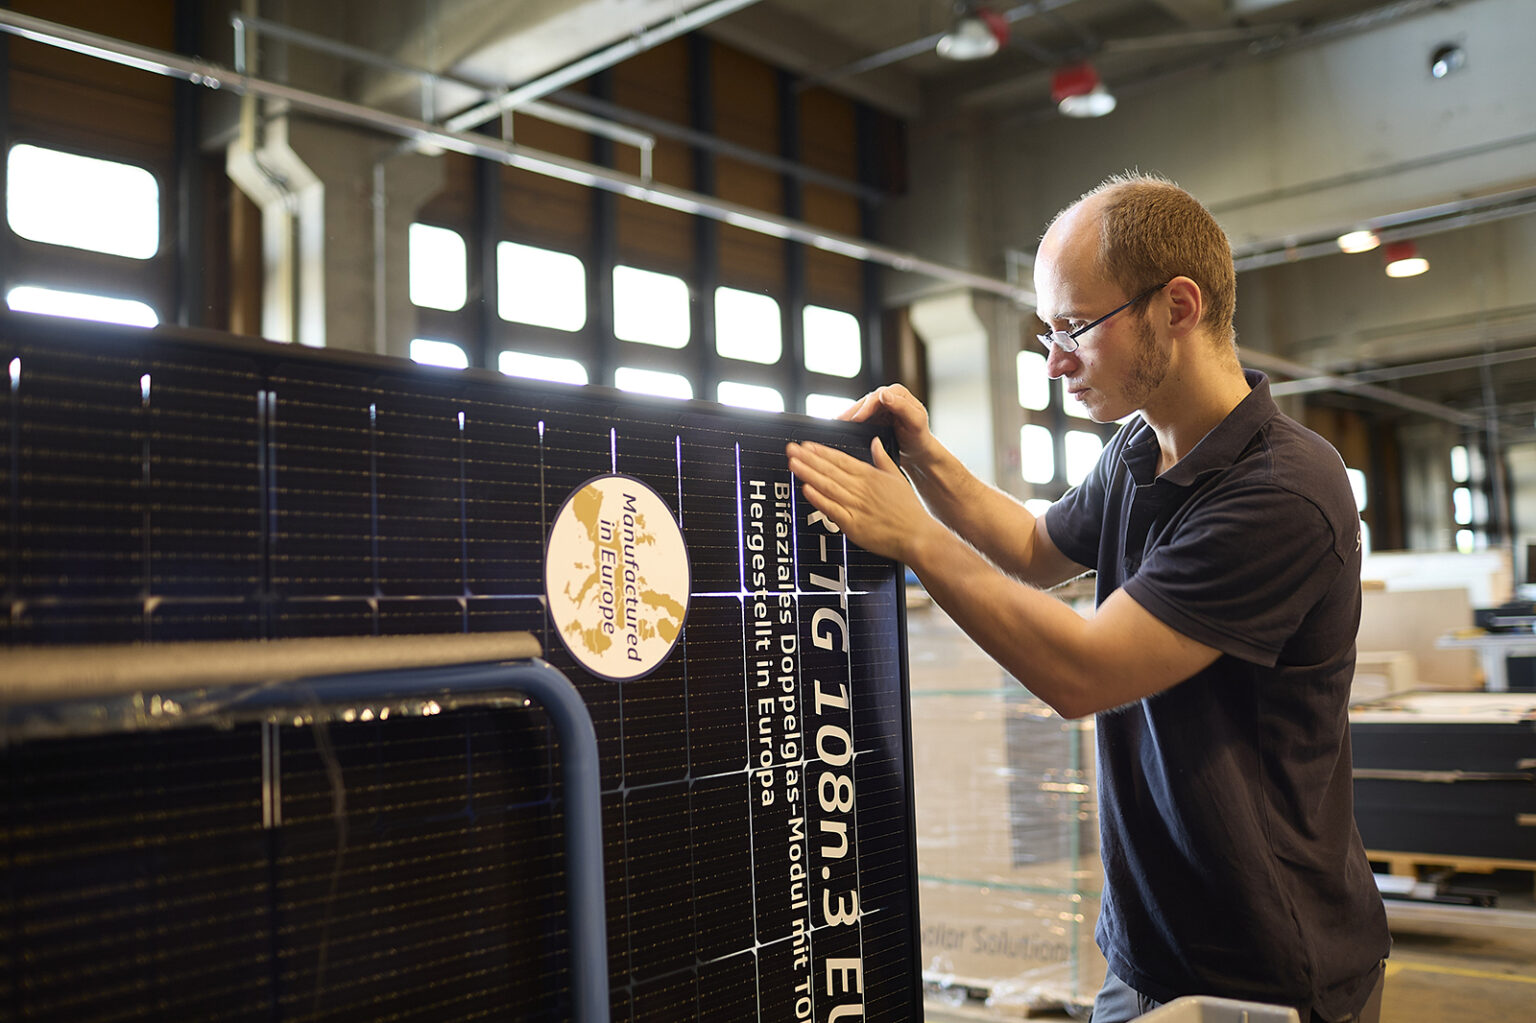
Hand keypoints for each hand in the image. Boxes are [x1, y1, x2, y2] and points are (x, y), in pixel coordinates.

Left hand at [785, 435, 934, 563]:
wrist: (918, 536)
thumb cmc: (909, 510)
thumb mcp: (898, 478)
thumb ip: (883, 459)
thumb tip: (875, 442)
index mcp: (870, 476)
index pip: (840, 459)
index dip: (821, 452)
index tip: (806, 445)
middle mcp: (861, 488)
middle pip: (830, 470)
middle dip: (808, 458)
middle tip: (791, 449)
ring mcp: (856, 506)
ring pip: (828, 486)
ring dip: (809, 474)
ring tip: (793, 463)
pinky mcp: (853, 525)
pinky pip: (832, 509)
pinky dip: (818, 499)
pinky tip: (806, 489)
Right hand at [837, 384, 936, 473]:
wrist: (916, 450)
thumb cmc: (919, 436)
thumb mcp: (915, 421)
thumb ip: (902, 407)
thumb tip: (884, 394)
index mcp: (898, 392)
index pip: (878, 397)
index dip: (865, 408)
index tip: (856, 419)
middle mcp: (886, 395)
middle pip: (865, 402)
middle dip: (851, 412)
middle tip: (839, 422)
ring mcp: (878, 405)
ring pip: (859, 408)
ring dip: (847, 416)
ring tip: (835, 424)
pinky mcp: (872, 415)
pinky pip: (858, 416)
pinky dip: (849, 421)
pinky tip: (839, 427)